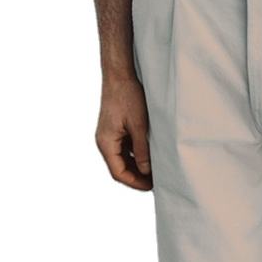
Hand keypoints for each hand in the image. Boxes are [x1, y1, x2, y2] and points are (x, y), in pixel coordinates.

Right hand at [95, 76, 152, 190]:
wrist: (120, 74)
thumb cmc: (128, 96)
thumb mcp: (139, 125)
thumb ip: (142, 149)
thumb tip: (147, 172)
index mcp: (106, 143)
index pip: (118, 173)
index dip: (135, 182)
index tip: (152, 187)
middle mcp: (105, 141)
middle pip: (119, 167)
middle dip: (137, 176)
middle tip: (156, 182)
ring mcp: (109, 134)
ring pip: (122, 157)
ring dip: (137, 165)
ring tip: (156, 170)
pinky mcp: (115, 127)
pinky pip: (124, 146)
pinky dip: (136, 153)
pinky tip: (150, 153)